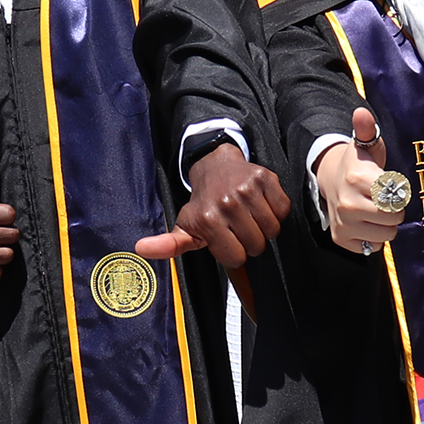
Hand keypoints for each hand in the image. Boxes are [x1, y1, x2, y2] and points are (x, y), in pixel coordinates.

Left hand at [135, 142, 291, 267]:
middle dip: (250, 242)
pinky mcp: (265, 178)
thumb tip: (140, 249)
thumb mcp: (184, 225)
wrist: (215, 165)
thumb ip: (167, 244)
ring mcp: (247, 189)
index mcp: (207, 219)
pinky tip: (261, 205)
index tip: (227, 240)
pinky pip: (283, 210)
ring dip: (264, 228)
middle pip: (256, 246)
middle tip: (239, 228)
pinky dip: (276, 211)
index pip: (236, 259)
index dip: (234, 253)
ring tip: (250, 217)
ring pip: (272, 230)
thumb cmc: (203, 204)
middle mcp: (227, 203)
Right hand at [314, 108, 404, 253]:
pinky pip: (372, 247)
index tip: (390, 185)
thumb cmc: (358, 164)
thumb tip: (362, 113)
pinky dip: (374, 237)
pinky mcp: (341, 239)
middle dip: (396, 209)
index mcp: (357, 179)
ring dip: (387, 225)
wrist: (331, 180)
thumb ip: (366, 129)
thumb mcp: (365, 145)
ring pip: (386, 235)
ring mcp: (343, 224)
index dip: (399, 192)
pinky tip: (367, 223)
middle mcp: (347, 204)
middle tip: (386, 199)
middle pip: (394, 219)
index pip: (397, 198)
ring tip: (377, 211)